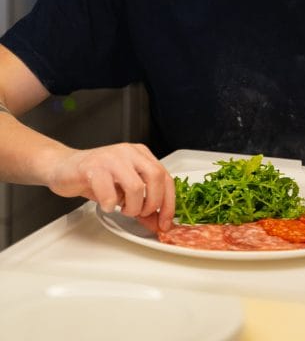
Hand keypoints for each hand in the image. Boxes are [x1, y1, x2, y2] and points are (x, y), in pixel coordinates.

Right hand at [47, 143, 175, 229]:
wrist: (64, 167)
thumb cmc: (95, 177)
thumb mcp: (123, 190)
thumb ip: (142, 204)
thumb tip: (158, 223)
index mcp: (140, 155)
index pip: (166, 177)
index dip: (169, 203)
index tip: (165, 222)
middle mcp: (129, 152)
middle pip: (156, 177)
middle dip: (152, 203)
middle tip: (140, 213)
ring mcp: (112, 158)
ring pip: (135, 186)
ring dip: (131, 206)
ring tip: (120, 208)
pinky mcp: (93, 167)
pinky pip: (109, 192)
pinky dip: (109, 204)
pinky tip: (105, 204)